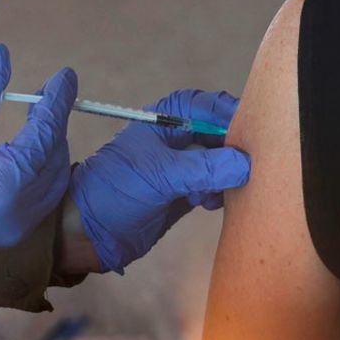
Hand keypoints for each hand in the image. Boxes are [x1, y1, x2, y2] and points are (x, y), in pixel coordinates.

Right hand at [0, 44, 74, 265]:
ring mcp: (16, 229)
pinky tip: (28, 146)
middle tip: (47, 92)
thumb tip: (2, 54)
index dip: (56, 102)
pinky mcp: (9, 233)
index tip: (64, 75)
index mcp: (4, 191)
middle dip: (54, 123)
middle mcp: (19, 215)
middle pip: (54, 158)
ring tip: (39, 115)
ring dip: (50, 146)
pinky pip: (41, 195)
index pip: (43, 137)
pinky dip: (41, 167)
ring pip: (52, 178)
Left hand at [68, 89, 249, 273]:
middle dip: (232, 147)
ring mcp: (180, 167)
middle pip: (216, 133)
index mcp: (162, 122)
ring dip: (227, 173)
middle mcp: (174, 140)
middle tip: (250, 163)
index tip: (249, 129)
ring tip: (223, 188)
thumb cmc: (115, 191)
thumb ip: (203, 168)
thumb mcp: (160, 175)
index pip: (203, 106)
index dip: (226, 113)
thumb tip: (244, 163)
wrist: (90, 233)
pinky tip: (211, 202)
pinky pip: (214, 185)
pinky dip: (219, 192)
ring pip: (218, 161)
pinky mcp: (183, 193)